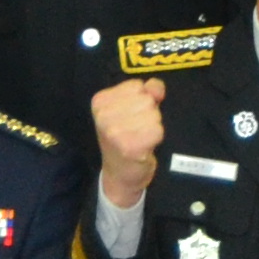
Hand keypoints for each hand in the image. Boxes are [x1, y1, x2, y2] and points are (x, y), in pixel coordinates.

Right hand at [91, 76, 165, 206]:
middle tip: (137, 128)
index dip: (141, 99)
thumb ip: (147, 90)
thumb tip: (156, 87)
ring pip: (154, 115)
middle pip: (147, 100)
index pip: (137, 86)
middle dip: (148, 113)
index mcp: (100, 101)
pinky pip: (158, 130)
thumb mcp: (131, 107)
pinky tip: (145, 146)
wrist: (120, 173)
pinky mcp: (129, 147)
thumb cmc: (126, 136)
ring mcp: (115, 132)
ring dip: (153, 126)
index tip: (131, 115)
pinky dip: (156, 138)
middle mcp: (103, 116)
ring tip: (140, 136)